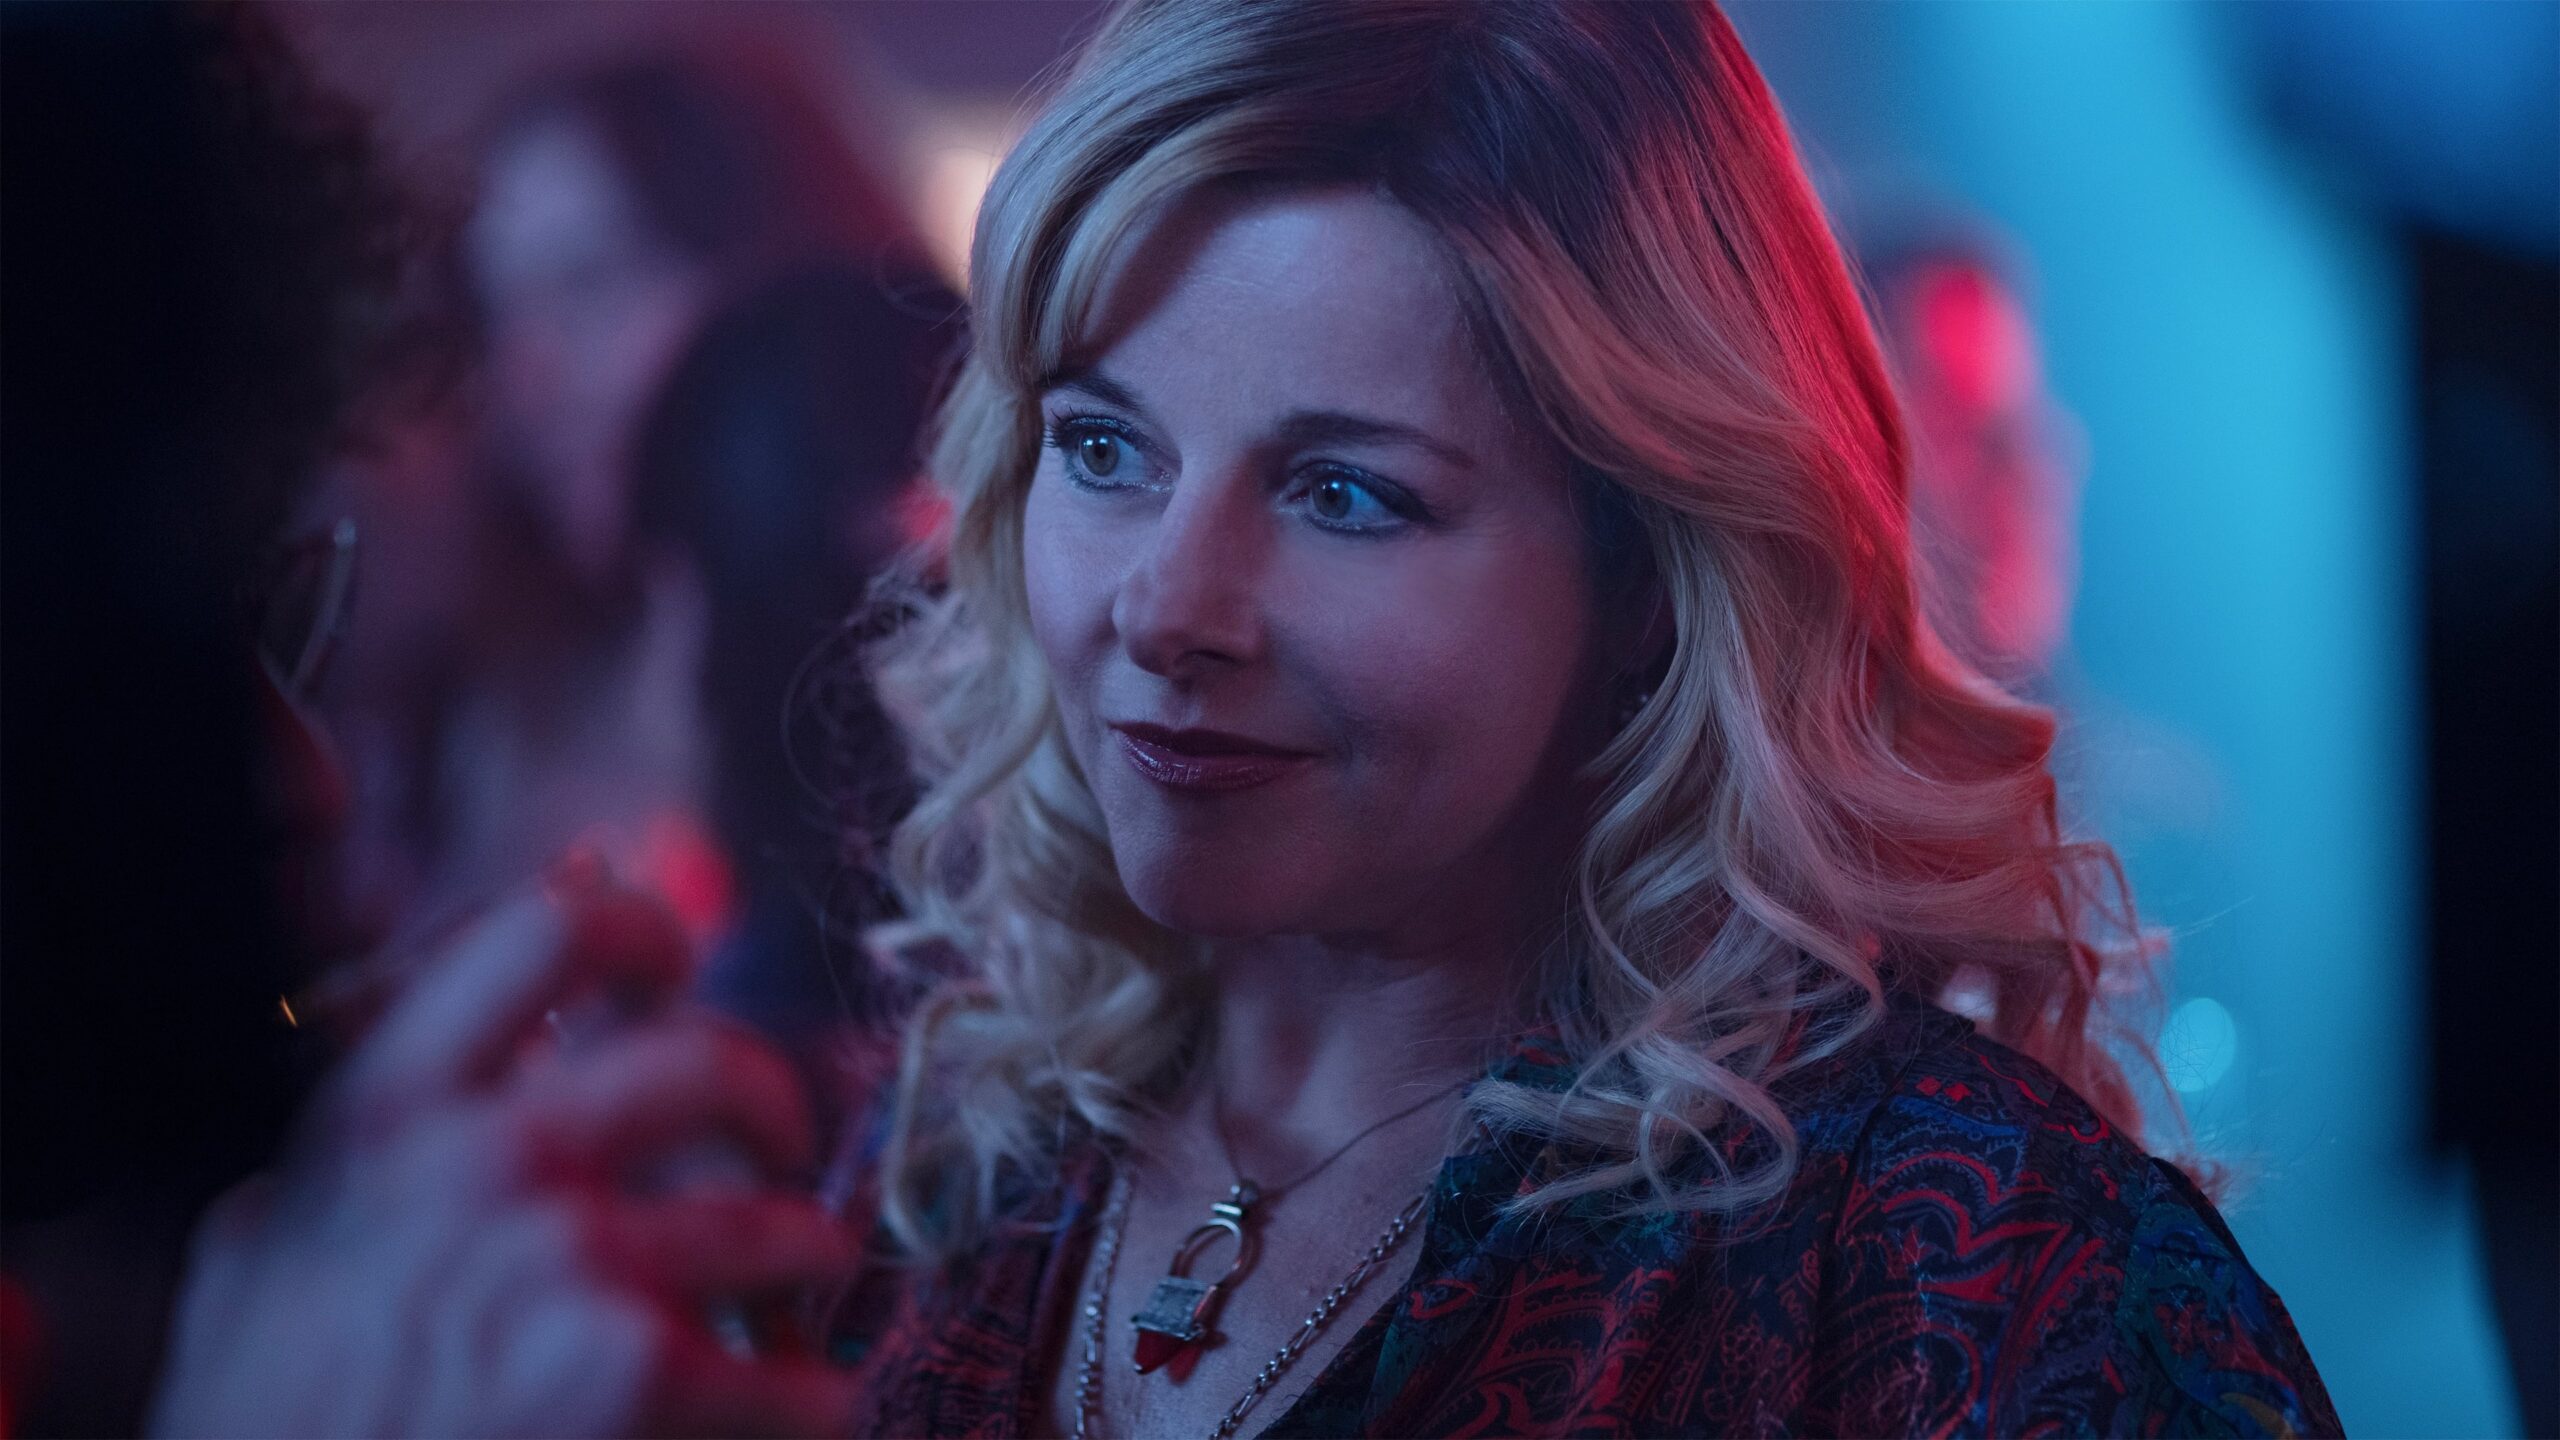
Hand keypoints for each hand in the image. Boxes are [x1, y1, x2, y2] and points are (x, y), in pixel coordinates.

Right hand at [149, 886, 857, 1437]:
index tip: (673, 970)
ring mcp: (575, 1266)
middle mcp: (493, 1164)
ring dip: (806, 1265)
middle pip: (711, 1063)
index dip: (641, 933)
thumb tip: (370, 1100)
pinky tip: (791, 1413)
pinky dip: (810, 1404)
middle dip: (773, 1108)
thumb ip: (327, 1172)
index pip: (549, 932)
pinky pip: (796, 1377)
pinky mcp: (639, 1375)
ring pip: (783, 1226)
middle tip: (780, 1149)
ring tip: (796, 1293)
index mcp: (392, 1114)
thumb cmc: (263, 1425)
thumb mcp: (252, 1264)